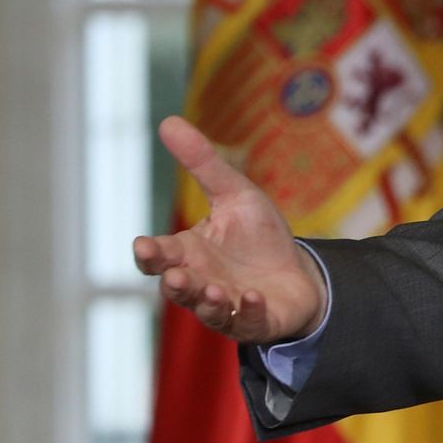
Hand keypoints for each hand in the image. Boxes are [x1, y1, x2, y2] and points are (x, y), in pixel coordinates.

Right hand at [131, 116, 326, 344]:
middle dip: (176, 282)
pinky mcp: (256, 321)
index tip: (144, 246)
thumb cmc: (257, 236)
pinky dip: (249, 311)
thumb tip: (168, 121)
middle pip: (177, 287)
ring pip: (208, 310)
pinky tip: (254, 297)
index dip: (150, 254)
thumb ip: (203, 163)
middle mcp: (200, 282)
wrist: (297, 272)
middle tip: (176, 275)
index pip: (159, 256)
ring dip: (209, 301)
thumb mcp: (235, 193)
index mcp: (188, 253)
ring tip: (215, 291)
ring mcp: (226, 306)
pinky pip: (248, 321)